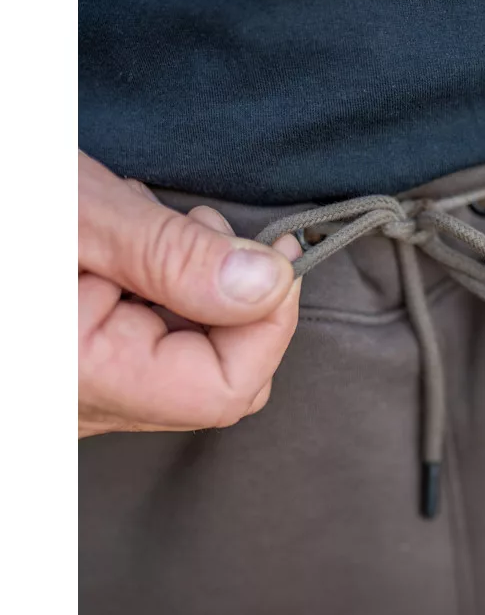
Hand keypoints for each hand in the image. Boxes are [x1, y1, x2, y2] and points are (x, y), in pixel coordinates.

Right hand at [78, 152, 301, 436]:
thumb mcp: (76, 212)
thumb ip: (176, 256)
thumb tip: (268, 286)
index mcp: (76, 377)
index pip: (222, 389)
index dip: (269, 324)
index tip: (278, 257)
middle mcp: (78, 402)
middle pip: (214, 380)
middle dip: (230, 301)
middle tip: (200, 230)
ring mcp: (78, 390)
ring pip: (188, 360)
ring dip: (194, 289)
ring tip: (142, 227)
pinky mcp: (77, 367)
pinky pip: (154, 345)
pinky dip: (165, 292)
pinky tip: (129, 247)